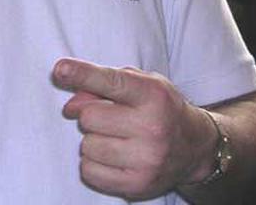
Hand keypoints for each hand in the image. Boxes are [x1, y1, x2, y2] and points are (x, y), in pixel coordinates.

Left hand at [52, 58, 215, 200]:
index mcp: (152, 95)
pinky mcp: (137, 184)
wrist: (195, 147)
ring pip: (87, 145)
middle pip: (89, 116)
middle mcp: (152, 127)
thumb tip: (70, 106)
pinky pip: (89, 171)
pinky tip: (113, 156)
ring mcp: (146, 159)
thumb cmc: (159, 108)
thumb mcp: (140, 83)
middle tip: (110, 116)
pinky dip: (93, 163)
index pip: (110, 81)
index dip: (82, 74)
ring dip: (93, 140)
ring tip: (115, 137)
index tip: (60, 69)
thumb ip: (103, 84)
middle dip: (91, 114)